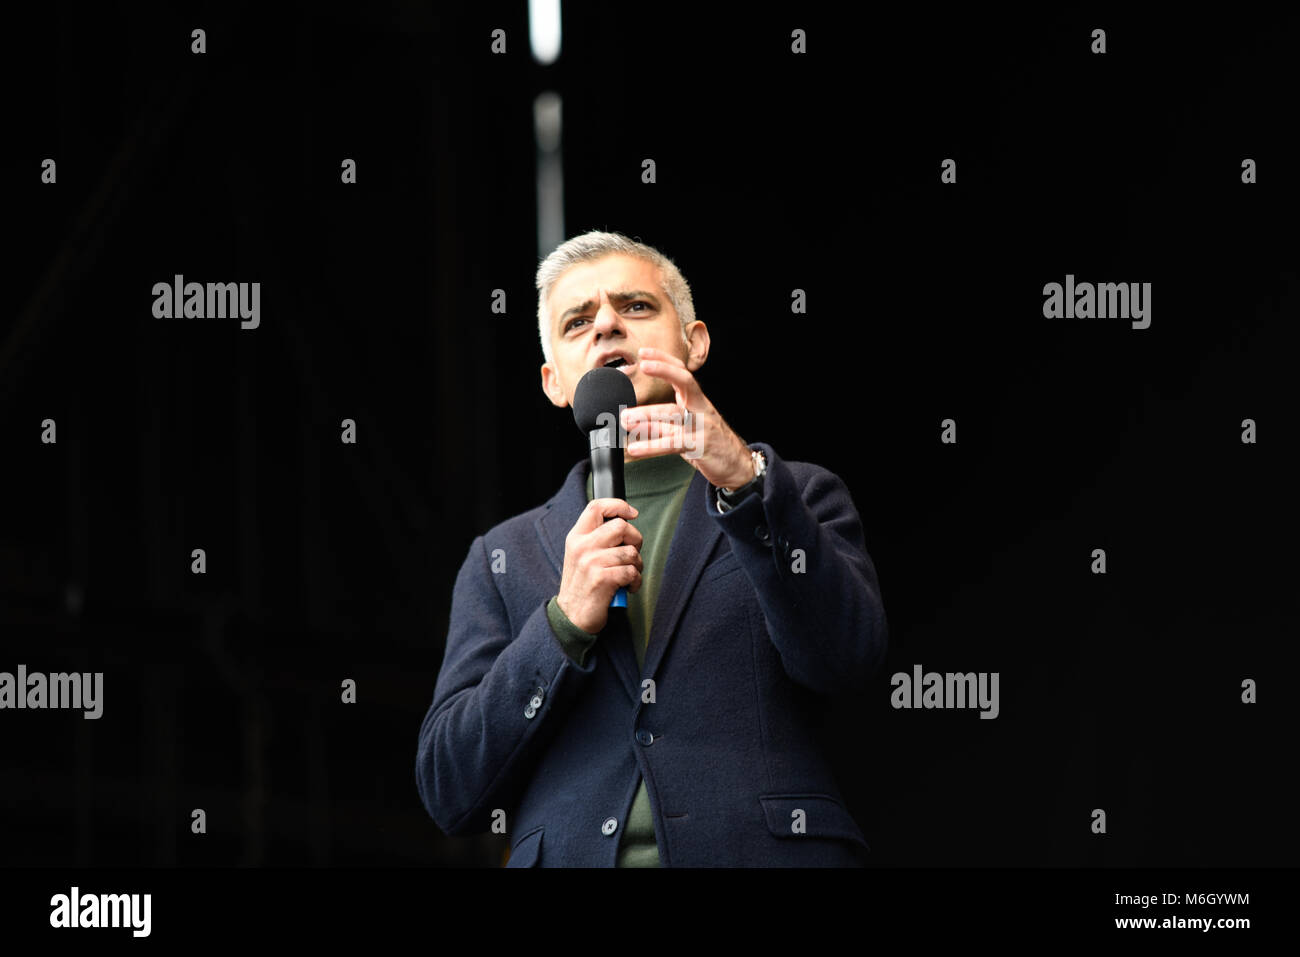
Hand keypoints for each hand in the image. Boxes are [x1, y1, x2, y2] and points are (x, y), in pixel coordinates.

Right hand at [556, 498, 643, 633]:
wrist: (571, 617)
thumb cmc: (582, 586)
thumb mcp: (580, 556)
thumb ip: (596, 538)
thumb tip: (624, 524)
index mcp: (576, 537)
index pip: (596, 507)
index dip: (618, 505)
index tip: (632, 513)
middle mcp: (582, 546)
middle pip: (621, 526)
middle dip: (635, 540)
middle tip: (631, 554)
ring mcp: (591, 562)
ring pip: (630, 551)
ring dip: (637, 565)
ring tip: (629, 575)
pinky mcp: (602, 579)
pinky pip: (632, 571)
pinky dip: (636, 581)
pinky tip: (629, 587)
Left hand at [620, 346, 755, 490]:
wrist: (737, 466)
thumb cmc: (709, 444)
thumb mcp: (684, 429)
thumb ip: (659, 423)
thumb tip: (630, 420)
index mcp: (696, 401)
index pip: (681, 372)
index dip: (664, 360)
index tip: (644, 352)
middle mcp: (700, 409)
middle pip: (685, 382)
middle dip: (665, 370)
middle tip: (643, 365)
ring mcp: (702, 426)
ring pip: (675, 414)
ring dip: (648, 414)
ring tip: (625, 418)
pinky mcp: (700, 446)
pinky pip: (674, 443)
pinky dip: (652, 446)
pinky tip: (634, 449)